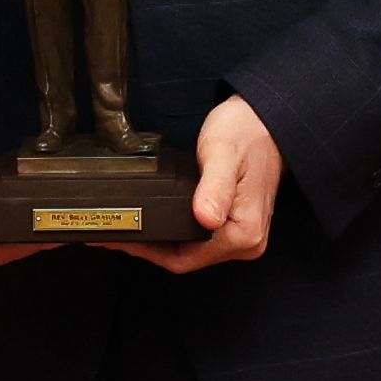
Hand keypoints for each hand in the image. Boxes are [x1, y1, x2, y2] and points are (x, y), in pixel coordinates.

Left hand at [131, 95, 279, 274]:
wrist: (264, 120)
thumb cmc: (246, 133)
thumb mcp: (222, 155)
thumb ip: (213, 187)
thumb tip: (205, 217)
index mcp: (243, 232)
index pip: (185, 259)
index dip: (148, 252)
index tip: (121, 238)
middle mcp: (245, 240)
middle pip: (185, 258)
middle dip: (148, 248)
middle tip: (116, 232)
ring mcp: (240, 234)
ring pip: (190, 249)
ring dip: (160, 241)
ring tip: (129, 226)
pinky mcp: (233, 223)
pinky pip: (197, 238)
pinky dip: (174, 232)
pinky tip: (156, 220)